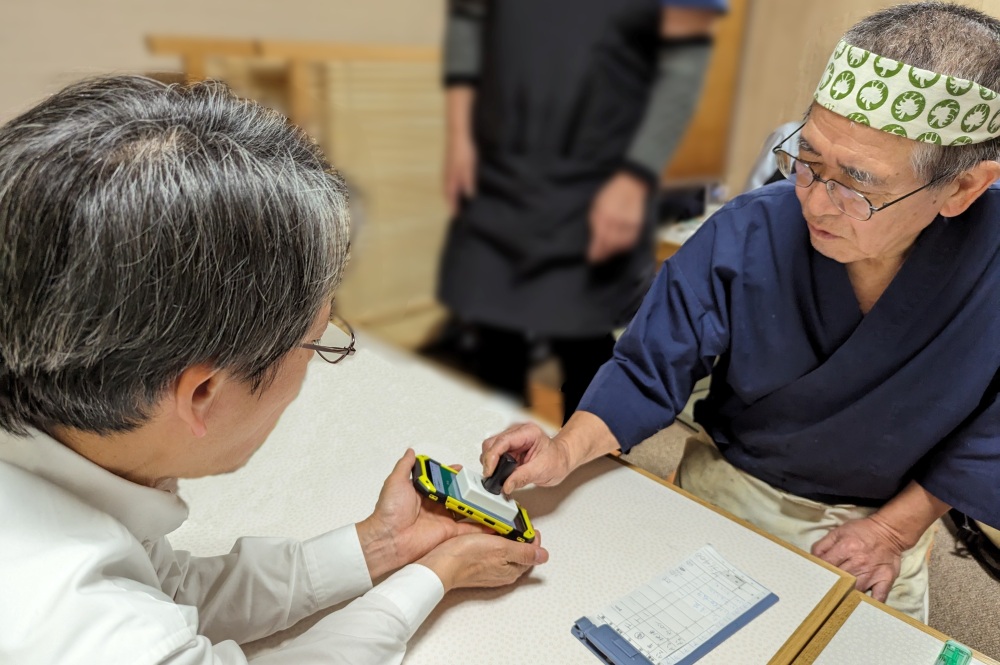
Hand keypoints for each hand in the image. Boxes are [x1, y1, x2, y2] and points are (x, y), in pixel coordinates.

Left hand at [357, 449, 485, 578]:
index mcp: (424, 493)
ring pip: (466, 510)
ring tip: (492, 500)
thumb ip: (405, 465)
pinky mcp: (448, 533)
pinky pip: (468, 529)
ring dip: (478, 506)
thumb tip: (410, 451)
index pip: (443, 482)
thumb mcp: (395, 481)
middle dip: (470, 490)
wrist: (388, 538)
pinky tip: (493, 522)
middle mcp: (435, 505)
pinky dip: (481, 526)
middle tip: (483, 484)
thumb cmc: (389, 510)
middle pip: (457, 495)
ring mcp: (443, 519)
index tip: (463, 470)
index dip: (453, 476)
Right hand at [418, 532, 548, 591]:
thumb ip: (524, 552)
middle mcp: (502, 574)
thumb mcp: (501, 549)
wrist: (440, 565)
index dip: (532, 538)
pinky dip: (494, 543)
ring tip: (503, 527)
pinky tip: (488, 536)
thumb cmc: (466, 557)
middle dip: (520, 539)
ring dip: (507, 540)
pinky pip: (492, 554)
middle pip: (519, 555)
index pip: (531, 554)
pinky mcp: (477, 567)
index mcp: (512, 571)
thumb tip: (544, 555)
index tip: (528, 526)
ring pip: (505, 554)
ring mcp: (489, 571)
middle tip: (517, 524)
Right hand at [444, 132, 476, 215]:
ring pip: (447, 188)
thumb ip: (468, 182)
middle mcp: (447, 177)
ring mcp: (446, 171)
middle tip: (456, 213)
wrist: (457, 136)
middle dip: (451, 204)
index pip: (451, 198)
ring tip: (456, 202)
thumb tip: (469, 196)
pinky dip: (451, 188)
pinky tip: (456, 187)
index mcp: (451, 179)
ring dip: (450, 196)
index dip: (454, 207)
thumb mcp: (469, 168)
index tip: (457, 216)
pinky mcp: (448, 166)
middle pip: (447, 194)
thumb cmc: (464, 152)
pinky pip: (448, 181)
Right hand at [481, 422, 573, 494]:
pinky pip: (496, 455)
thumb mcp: (542, 470)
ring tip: (499, 477)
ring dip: (491, 464)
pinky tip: (501, 474)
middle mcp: (517, 432)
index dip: (492, 457)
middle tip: (492, 477)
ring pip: (490, 449)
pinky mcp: (510, 448)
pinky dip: (495, 466)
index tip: (489, 472)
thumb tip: (506, 485)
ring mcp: (512, 440)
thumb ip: (522, 477)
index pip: (502, 441)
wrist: (562, 459)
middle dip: (489, 461)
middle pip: (492, 443)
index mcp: (528, 432)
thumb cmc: (557, 459)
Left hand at [587, 171, 648, 262]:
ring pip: (621, 245)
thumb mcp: (597, 205)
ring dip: (613, 252)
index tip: (591, 258)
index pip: (599, 240)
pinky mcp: (639, 226)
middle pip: (610, 245)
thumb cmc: (610, 194)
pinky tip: (619, 247)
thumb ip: (595, 222)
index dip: (595, 252)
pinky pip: (631, 242)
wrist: (633, 184)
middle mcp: (617, 222)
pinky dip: (623, 247)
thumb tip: (594, 239)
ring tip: (607, 253)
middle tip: (598, 259)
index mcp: (605, 216)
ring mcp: (629, 224)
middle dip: (603, 255)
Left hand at [811, 515, 907, 601]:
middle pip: (839, 580)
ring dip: (845, 598)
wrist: (889, 532)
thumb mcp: (838, 532)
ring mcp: (872, 573)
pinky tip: (860, 610)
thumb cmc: (861, 532)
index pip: (827, 565)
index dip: (818, 573)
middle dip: (829, 587)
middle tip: (822, 595)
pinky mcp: (885, 580)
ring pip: (855, 591)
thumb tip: (813, 560)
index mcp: (845, 548)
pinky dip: (869, 605)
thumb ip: (822, 545)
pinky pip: (878, 597)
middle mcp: (858, 562)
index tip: (813, 580)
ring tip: (835, 606)